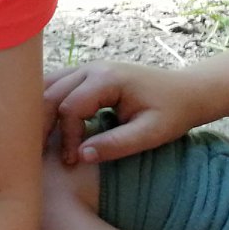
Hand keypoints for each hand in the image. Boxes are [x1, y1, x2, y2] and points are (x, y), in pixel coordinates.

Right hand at [43, 59, 205, 165]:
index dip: (67, 137)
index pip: (70, 108)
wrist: (188, 91)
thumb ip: (116, 144)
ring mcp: (86, 68)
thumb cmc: (173, 112)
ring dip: (40, 113)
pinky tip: (47, 125)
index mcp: (107, 79)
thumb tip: (80, 156)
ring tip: (41, 142)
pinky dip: (46, 104)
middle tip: (42, 154)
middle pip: (49, 94)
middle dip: (43, 125)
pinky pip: (55, 85)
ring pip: (46, 87)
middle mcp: (91, 68)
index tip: (73, 161)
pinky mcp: (86, 75)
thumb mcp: (151, 134)